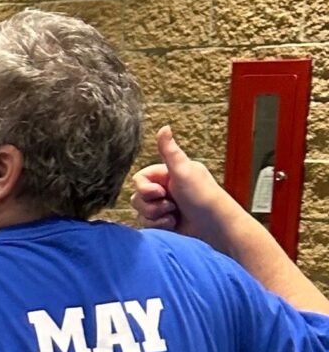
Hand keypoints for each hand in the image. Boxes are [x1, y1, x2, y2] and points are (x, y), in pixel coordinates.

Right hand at [133, 125, 232, 244]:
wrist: (214, 224)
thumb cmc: (202, 196)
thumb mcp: (183, 170)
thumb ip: (169, 151)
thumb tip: (164, 127)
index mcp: (166, 174)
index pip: (139, 179)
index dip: (145, 188)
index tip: (160, 192)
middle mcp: (164, 188)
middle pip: (137, 197)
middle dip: (151, 205)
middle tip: (171, 205)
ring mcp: (163, 205)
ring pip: (141, 211)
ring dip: (155, 216)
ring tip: (173, 215)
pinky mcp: (164, 220)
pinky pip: (148, 223)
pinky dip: (159, 225)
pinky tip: (174, 223)